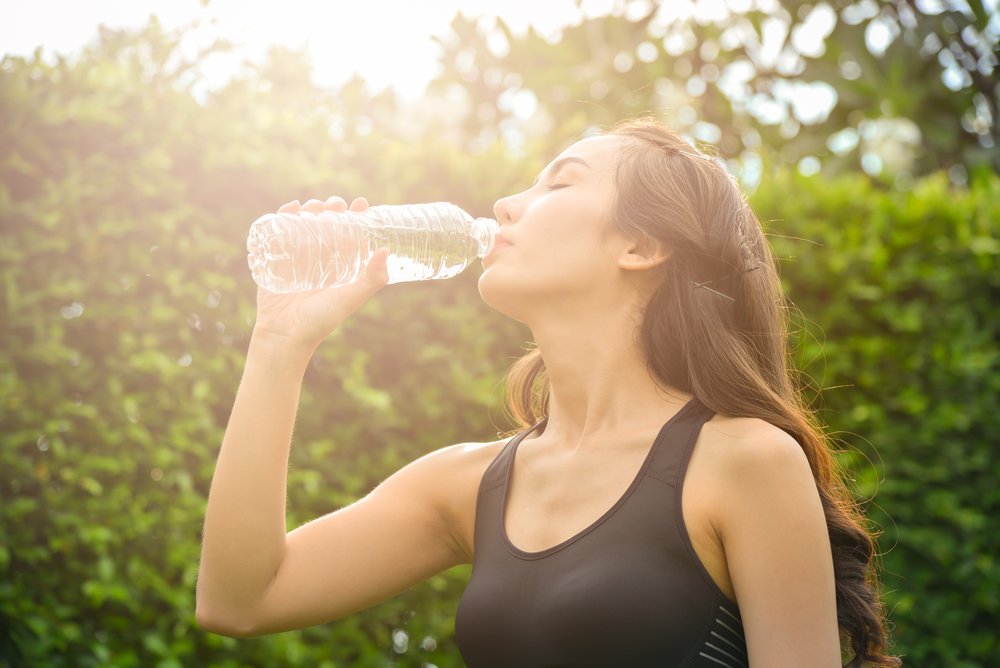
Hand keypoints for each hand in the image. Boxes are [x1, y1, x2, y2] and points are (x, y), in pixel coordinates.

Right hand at [252, 197, 389, 353]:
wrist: (285, 335)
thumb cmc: (321, 320)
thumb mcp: (351, 298)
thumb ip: (372, 279)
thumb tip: (386, 250)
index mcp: (341, 267)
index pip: (351, 235)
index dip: (357, 217)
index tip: (361, 203)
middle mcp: (321, 260)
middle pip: (328, 224)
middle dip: (332, 209)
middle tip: (335, 204)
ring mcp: (298, 258)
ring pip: (305, 224)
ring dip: (310, 209)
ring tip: (314, 206)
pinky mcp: (276, 259)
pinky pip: (279, 232)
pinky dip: (283, 215)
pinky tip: (289, 208)